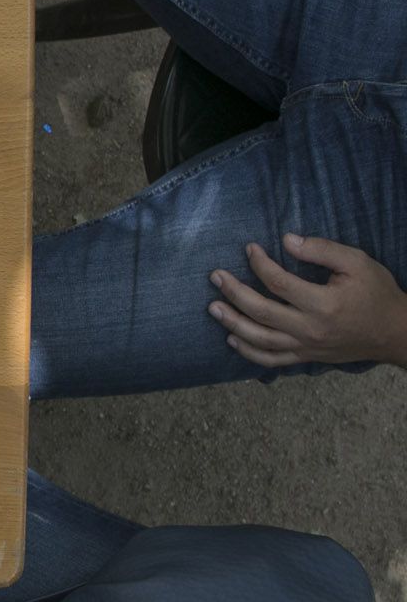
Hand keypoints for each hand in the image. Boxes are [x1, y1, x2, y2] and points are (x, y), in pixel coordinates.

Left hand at [209, 234, 406, 368]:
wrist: (395, 333)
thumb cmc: (377, 293)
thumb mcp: (357, 263)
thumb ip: (322, 250)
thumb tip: (287, 240)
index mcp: (323, 303)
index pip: (278, 282)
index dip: (259, 263)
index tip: (249, 249)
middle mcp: (311, 329)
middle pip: (261, 311)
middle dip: (233, 292)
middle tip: (215, 277)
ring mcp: (307, 347)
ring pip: (260, 339)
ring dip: (232, 323)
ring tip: (213, 308)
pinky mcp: (307, 358)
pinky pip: (272, 360)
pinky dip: (249, 353)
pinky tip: (232, 339)